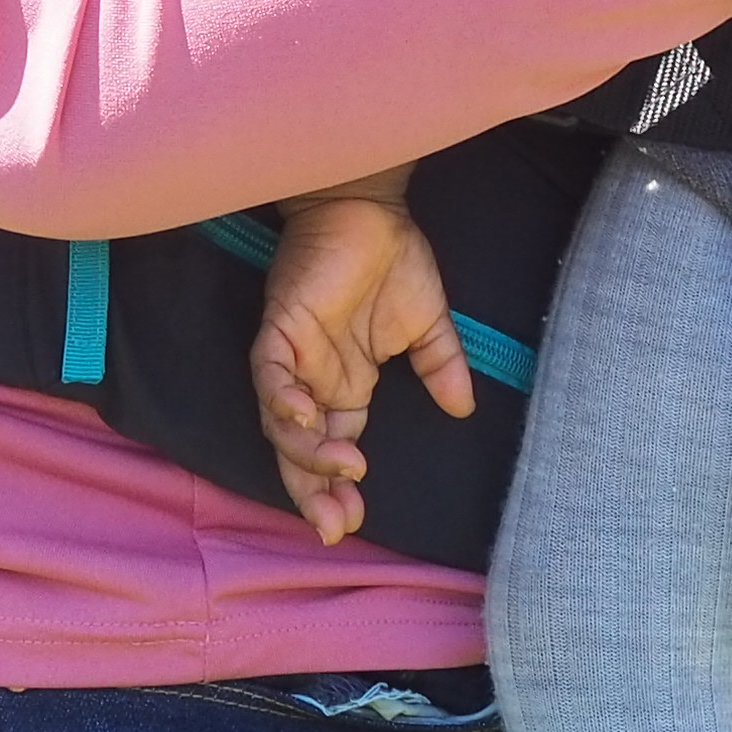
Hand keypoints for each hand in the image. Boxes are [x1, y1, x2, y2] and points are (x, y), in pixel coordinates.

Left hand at [248, 194, 474, 544]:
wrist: (371, 206)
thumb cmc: (393, 258)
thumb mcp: (428, 323)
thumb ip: (441, 364)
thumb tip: (463, 407)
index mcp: (347, 387)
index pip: (336, 450)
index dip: (339, 489)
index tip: (356, 521)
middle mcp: (315, 382)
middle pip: (301, 452)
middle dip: (313, 492)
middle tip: (334, 526)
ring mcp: (294, 358)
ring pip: (281, 424)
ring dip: (305, 455)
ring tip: (340, 472)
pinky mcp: (278, 329)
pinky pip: (268, 375)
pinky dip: (280, 400)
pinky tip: (300, 417)